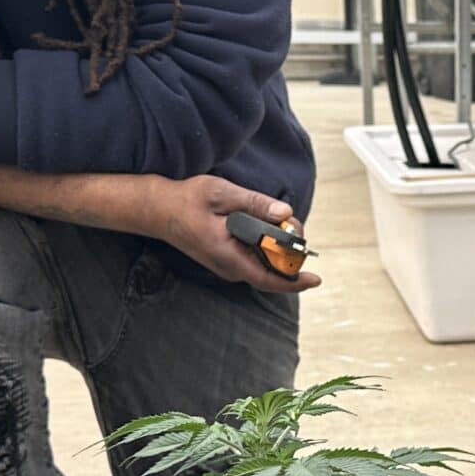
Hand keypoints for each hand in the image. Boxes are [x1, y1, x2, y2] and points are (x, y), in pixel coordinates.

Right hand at [145, 175, 322, 293]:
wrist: (158, 209)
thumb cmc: (187, 200)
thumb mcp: (222, 194)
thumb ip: (255, 204)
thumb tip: (285, 212)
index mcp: (229, 257)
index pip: (268, 278)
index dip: (294, 281)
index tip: (316, 279)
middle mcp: (230, 268)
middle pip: (272, 270)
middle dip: (290, 252)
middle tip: (292, 225)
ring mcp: (228, 266)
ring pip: (264, 264)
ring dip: (278, 247)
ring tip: (282, 223)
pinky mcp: (228, 259)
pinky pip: (255, 258)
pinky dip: (267, 246)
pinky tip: (267, 227)